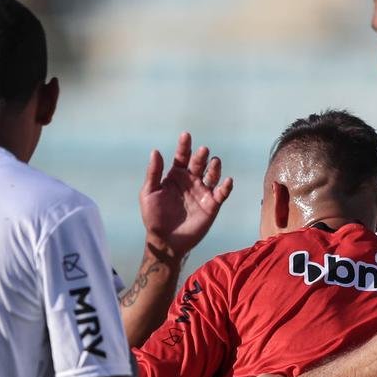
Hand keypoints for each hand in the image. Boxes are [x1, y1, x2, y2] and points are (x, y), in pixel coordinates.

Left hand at [139, 133, 232, 258]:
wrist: (165, 240)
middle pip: (199, 163)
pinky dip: (226, 187)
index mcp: (176, 176)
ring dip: (214, 168)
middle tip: (202, 151)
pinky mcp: (212, 205)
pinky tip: (227, 181)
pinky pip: (222, 193)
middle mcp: (191, 181)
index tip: (186, 135)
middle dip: (201, 156)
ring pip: (212, 175)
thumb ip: (153, 173)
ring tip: (214, 162)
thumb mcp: (149, 193)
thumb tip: (155, 151)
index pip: (182, 156)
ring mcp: (202, 192)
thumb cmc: (154, 217)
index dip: (184, 146)